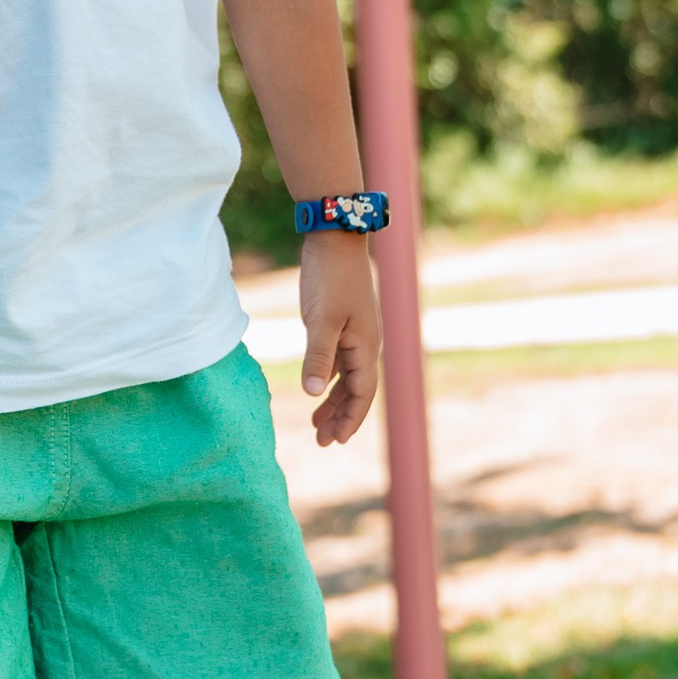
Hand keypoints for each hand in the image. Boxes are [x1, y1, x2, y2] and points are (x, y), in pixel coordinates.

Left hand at [299, 232, 380, 447]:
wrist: (335, 237)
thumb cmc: (329, 278)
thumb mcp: (320, 321)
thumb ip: (317, 358)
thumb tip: (311, 395)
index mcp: (365, 346)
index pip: (361, 393)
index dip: (350, 419)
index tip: (335, 441)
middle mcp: (365, 343)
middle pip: (356, 390)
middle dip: (340, 416)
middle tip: (321, 441)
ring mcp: (355, 332)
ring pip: (346, 377)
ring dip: (333, 400)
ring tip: (316, 423)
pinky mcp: (343, 322)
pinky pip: (339, 360)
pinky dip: (328, 378)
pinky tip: (316, 387)